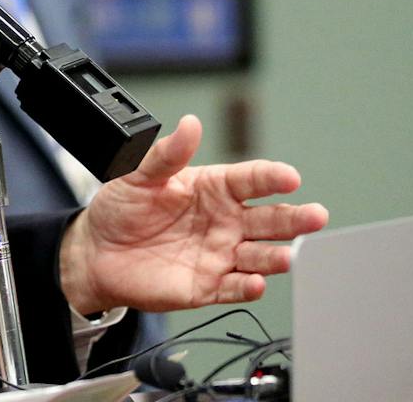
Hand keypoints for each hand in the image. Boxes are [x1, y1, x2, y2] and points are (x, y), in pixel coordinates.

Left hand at [59, 115, 327, 314]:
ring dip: (276, 256)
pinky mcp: (207, 285)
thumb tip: (189, 124)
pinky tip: (256, 283)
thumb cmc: (121, 208)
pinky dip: (247, 287)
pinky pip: (234, 288)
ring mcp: (219, 254)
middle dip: (295, 218)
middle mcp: (225, 221)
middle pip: (269, 219)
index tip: (290, 176)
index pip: (250, 180)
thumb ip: (167, 154)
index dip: (271, 176)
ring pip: (259, 256)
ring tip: (287, 255)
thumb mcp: (137, 175)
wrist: (97, 251)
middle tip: (316, 216)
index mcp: (213, 188)